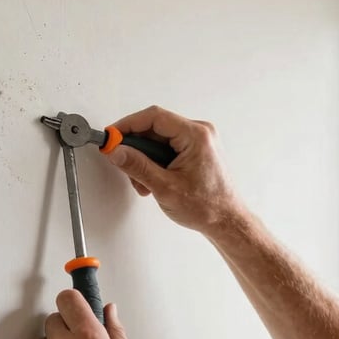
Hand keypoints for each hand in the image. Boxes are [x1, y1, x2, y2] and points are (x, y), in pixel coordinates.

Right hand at [106, 105, 239, 234]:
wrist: (227, 221)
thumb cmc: (208, 207)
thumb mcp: (165, 187)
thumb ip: (138, 167)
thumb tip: (117, 152)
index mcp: (196, 136)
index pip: (154, 117)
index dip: (128, 125)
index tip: (112, 136)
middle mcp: (200, 134)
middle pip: (155, 129)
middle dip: (136, 149)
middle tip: (123, 163)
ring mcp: (199, 142)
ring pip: (159, 141)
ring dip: (145, 160)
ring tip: (144, 183)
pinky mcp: (196, 152)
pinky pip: (168, 149)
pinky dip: (155, 164)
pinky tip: (153, 182)